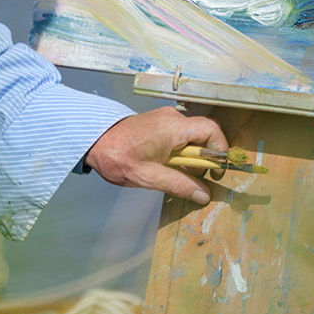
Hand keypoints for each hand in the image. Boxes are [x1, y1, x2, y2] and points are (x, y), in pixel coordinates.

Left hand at [82, 106, 228, 205]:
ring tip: (175, 172)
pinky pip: (180, 135)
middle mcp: (172, 118)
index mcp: (172, 127)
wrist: (94, 141)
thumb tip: (204, 195)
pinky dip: (180, 151)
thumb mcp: (149, 177)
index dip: (220, 151)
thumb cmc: (118, 157)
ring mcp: (165, 118)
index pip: (211, 131)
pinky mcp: (159, 122)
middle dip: (203, 158)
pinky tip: (167, 164)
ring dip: (190, 156)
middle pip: (204, 134)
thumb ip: (180, 185)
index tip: (215, 172)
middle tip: (194, 177)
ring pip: (192, 136)